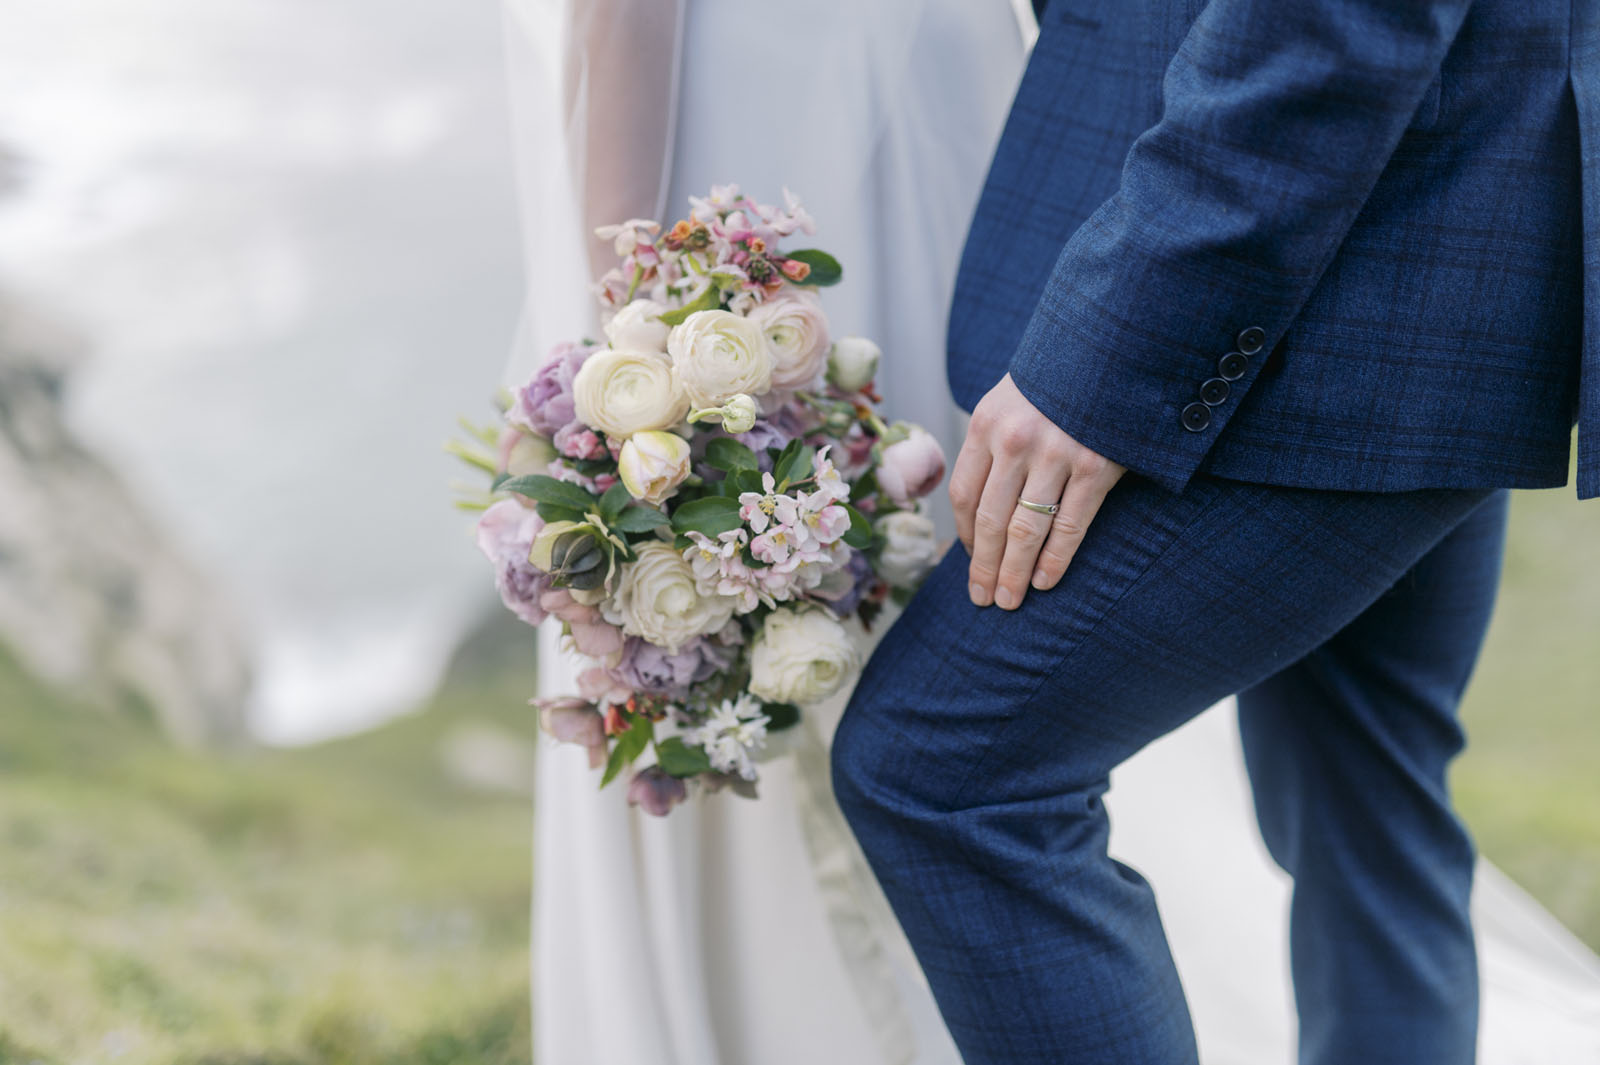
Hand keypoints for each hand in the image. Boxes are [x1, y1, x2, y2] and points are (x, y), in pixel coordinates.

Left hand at [949, 374, 1124, 609]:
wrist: (1115, 346)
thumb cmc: (1060, 381)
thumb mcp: (1012, 398)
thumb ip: (993, 443)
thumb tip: (977, 504)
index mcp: (986, 424)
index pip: (963, 494)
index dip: (964, 534)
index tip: (970, 558)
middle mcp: (1015, 441)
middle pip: (989, 521)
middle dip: (984, 567)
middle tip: (983, 598)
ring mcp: (1056, 454)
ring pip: (1025, 531)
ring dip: (1014, 573)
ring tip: (1008, 600)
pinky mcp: (1096, 467)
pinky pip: (1070, 527)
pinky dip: (1055, 560)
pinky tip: (1045, 582)